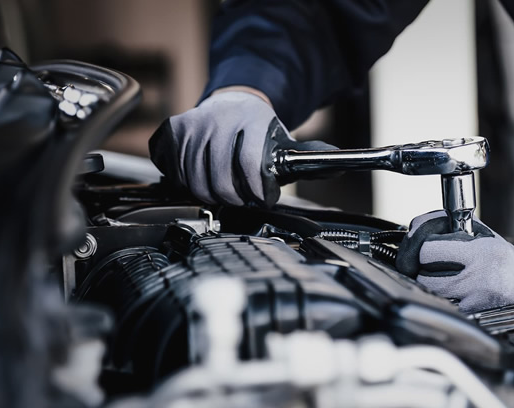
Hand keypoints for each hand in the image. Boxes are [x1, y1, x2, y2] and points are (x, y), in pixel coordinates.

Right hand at [148, 90, 335, 206]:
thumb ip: (311, 157)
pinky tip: (202, 179)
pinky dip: (187, 183)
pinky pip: (175, 172)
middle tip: (243, 200)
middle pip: (219, 180)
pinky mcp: (173, 131)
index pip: (250, 166)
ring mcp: (193, 124)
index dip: (256, 191)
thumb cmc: (261, 131)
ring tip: (225, 191)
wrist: (234, 102)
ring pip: (194, 181)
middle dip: (235, 199)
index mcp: (252, 120)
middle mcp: (219, 119)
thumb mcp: (286, 142)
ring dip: (210, 194)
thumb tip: (340, 166)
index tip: (262, 199)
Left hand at [396, 211, 513, 337]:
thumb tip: (417, 226)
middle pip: (424, 277)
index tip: (427, 250)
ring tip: (445, 282)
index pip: (428, 251)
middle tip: (433, 268)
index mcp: (480, 254)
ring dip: (431, 289)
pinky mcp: (474, 321)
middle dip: (423, 271)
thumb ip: (452, 228)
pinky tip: (454, 298)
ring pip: (431, 297)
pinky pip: (444, 311)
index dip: (422, 249)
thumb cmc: (504, 262)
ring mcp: (475, 304)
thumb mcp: (484, 237)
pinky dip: (443, 305)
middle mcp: (478, 279)